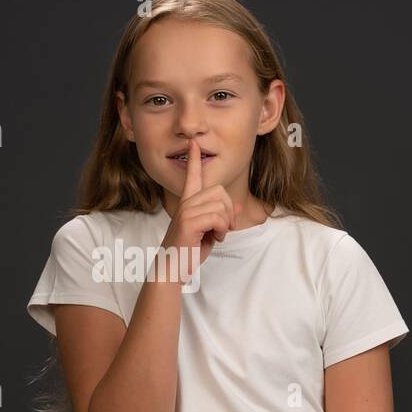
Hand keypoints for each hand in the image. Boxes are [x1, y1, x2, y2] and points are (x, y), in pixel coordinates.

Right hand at [158, 137, 242, 281]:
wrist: (173, 268)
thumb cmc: (189, 251)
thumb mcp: (211, 232)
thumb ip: (222, 217)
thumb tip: (238, 206)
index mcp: (188, 203)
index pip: (192, 176)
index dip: (194, 160)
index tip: (194, 144)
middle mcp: (186, 203)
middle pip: (219, 191)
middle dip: (229, 210)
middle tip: (225, 227)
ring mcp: (185, 211)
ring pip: (220, 206)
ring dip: (225, 223)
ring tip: (218, 234)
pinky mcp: (188, 222)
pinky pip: (217, 217)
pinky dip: (222, 229)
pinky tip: (216, 238)